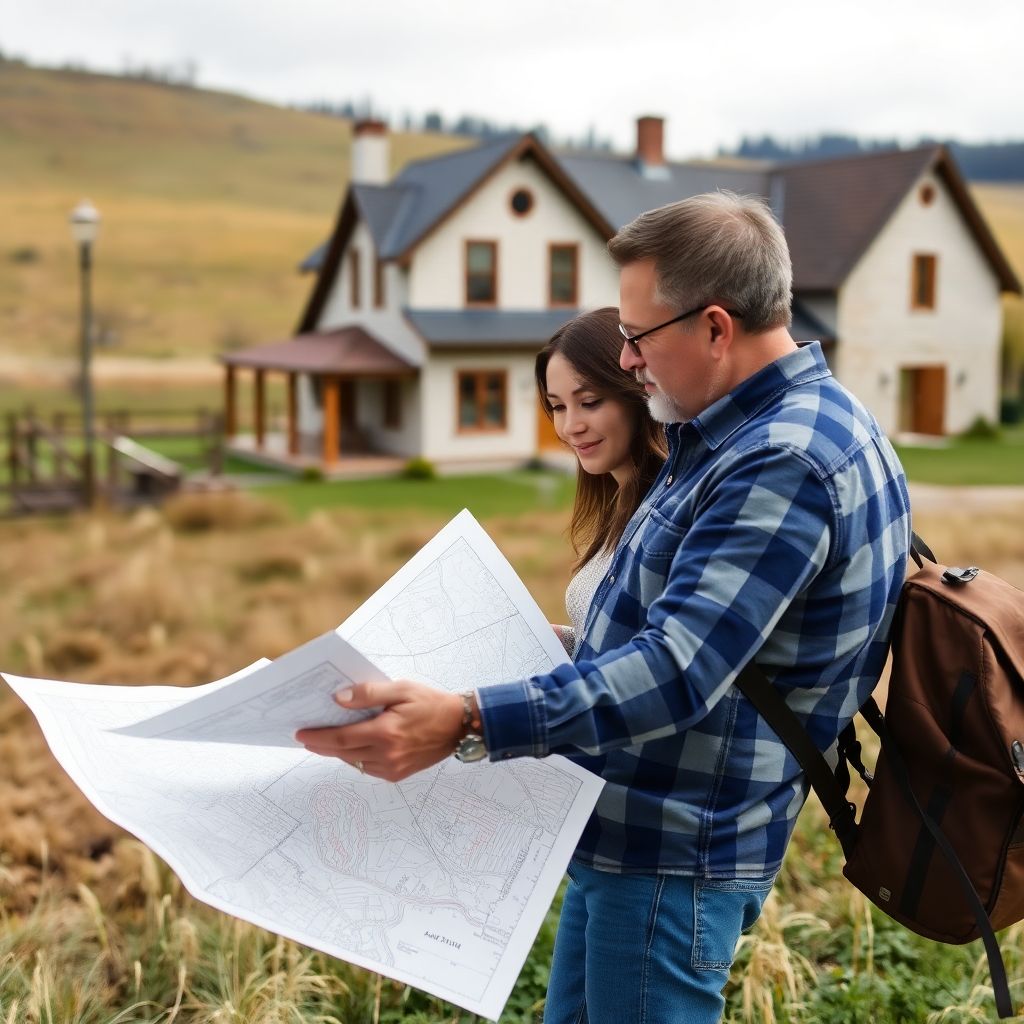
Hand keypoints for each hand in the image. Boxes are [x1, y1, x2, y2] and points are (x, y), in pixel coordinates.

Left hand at [295, 680, 464, 781]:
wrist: (459, 726)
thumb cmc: (430, 703)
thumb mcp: (400, 689)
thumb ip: (368, 693)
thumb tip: (338, 699)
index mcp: (386, 732)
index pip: (341, 738)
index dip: (318, 737)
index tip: (300, 733)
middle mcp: (387, 755)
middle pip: (343, 752)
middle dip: (322, 744)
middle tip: (306, 737)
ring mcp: (392, 768)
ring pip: (354, 762)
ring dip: (338, 751)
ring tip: (326, 739)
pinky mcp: (397, 774)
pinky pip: (367, 767)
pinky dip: (356, 757)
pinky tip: (353, 746)